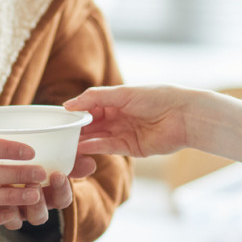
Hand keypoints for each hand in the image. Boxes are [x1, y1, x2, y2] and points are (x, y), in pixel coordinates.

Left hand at [16, 154, 96, 225]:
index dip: (62, 190)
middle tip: (35, 183)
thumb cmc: (29, 157)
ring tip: (14, 187)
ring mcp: (12, 212)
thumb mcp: (50, 156)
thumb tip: (91, 164)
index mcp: (49, 196)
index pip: (62, 200)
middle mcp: (31, 208)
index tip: (58, 174)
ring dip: (17, 206)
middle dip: (39, 202)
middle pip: (39, 216)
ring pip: (19, 220)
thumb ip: (70, 160)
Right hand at [64, 84, 191, 156]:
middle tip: (57, 133)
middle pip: (92, 124)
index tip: (58, 117)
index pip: (90, 107)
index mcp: (117, 100)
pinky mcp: (132, 148)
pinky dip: (96, 147)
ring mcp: (125, 133)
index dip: (75, 112)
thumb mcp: (123, 93)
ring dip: (83, 140)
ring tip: (64, 143)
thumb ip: (94, 98)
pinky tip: (82, 147)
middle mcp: (120, 117)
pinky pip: (109, 147)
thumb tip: (68, 104)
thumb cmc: (157, 97)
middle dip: (76, 129)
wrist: (184, 115)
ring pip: (98, 137)